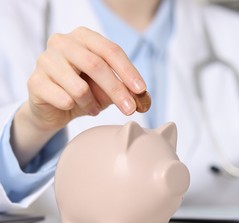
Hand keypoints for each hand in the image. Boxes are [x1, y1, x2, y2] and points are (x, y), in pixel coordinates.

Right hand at [26, 26, 146, 131]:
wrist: (54, 108)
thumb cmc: (84, 91)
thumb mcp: (108, 88)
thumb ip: (126, 90)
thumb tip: (144, 100)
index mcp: (84, 37)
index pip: (111, 50)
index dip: (128, 71)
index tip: (141, 90)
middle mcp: (62, 42)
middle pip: (96, 65)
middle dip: (117, 90)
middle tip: (129, 110)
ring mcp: (45, 60)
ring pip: (79, 87)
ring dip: (92, 103)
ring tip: (94, 108)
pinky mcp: (34, 81)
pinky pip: (63, 98)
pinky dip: (74, 107)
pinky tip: (73, 107)